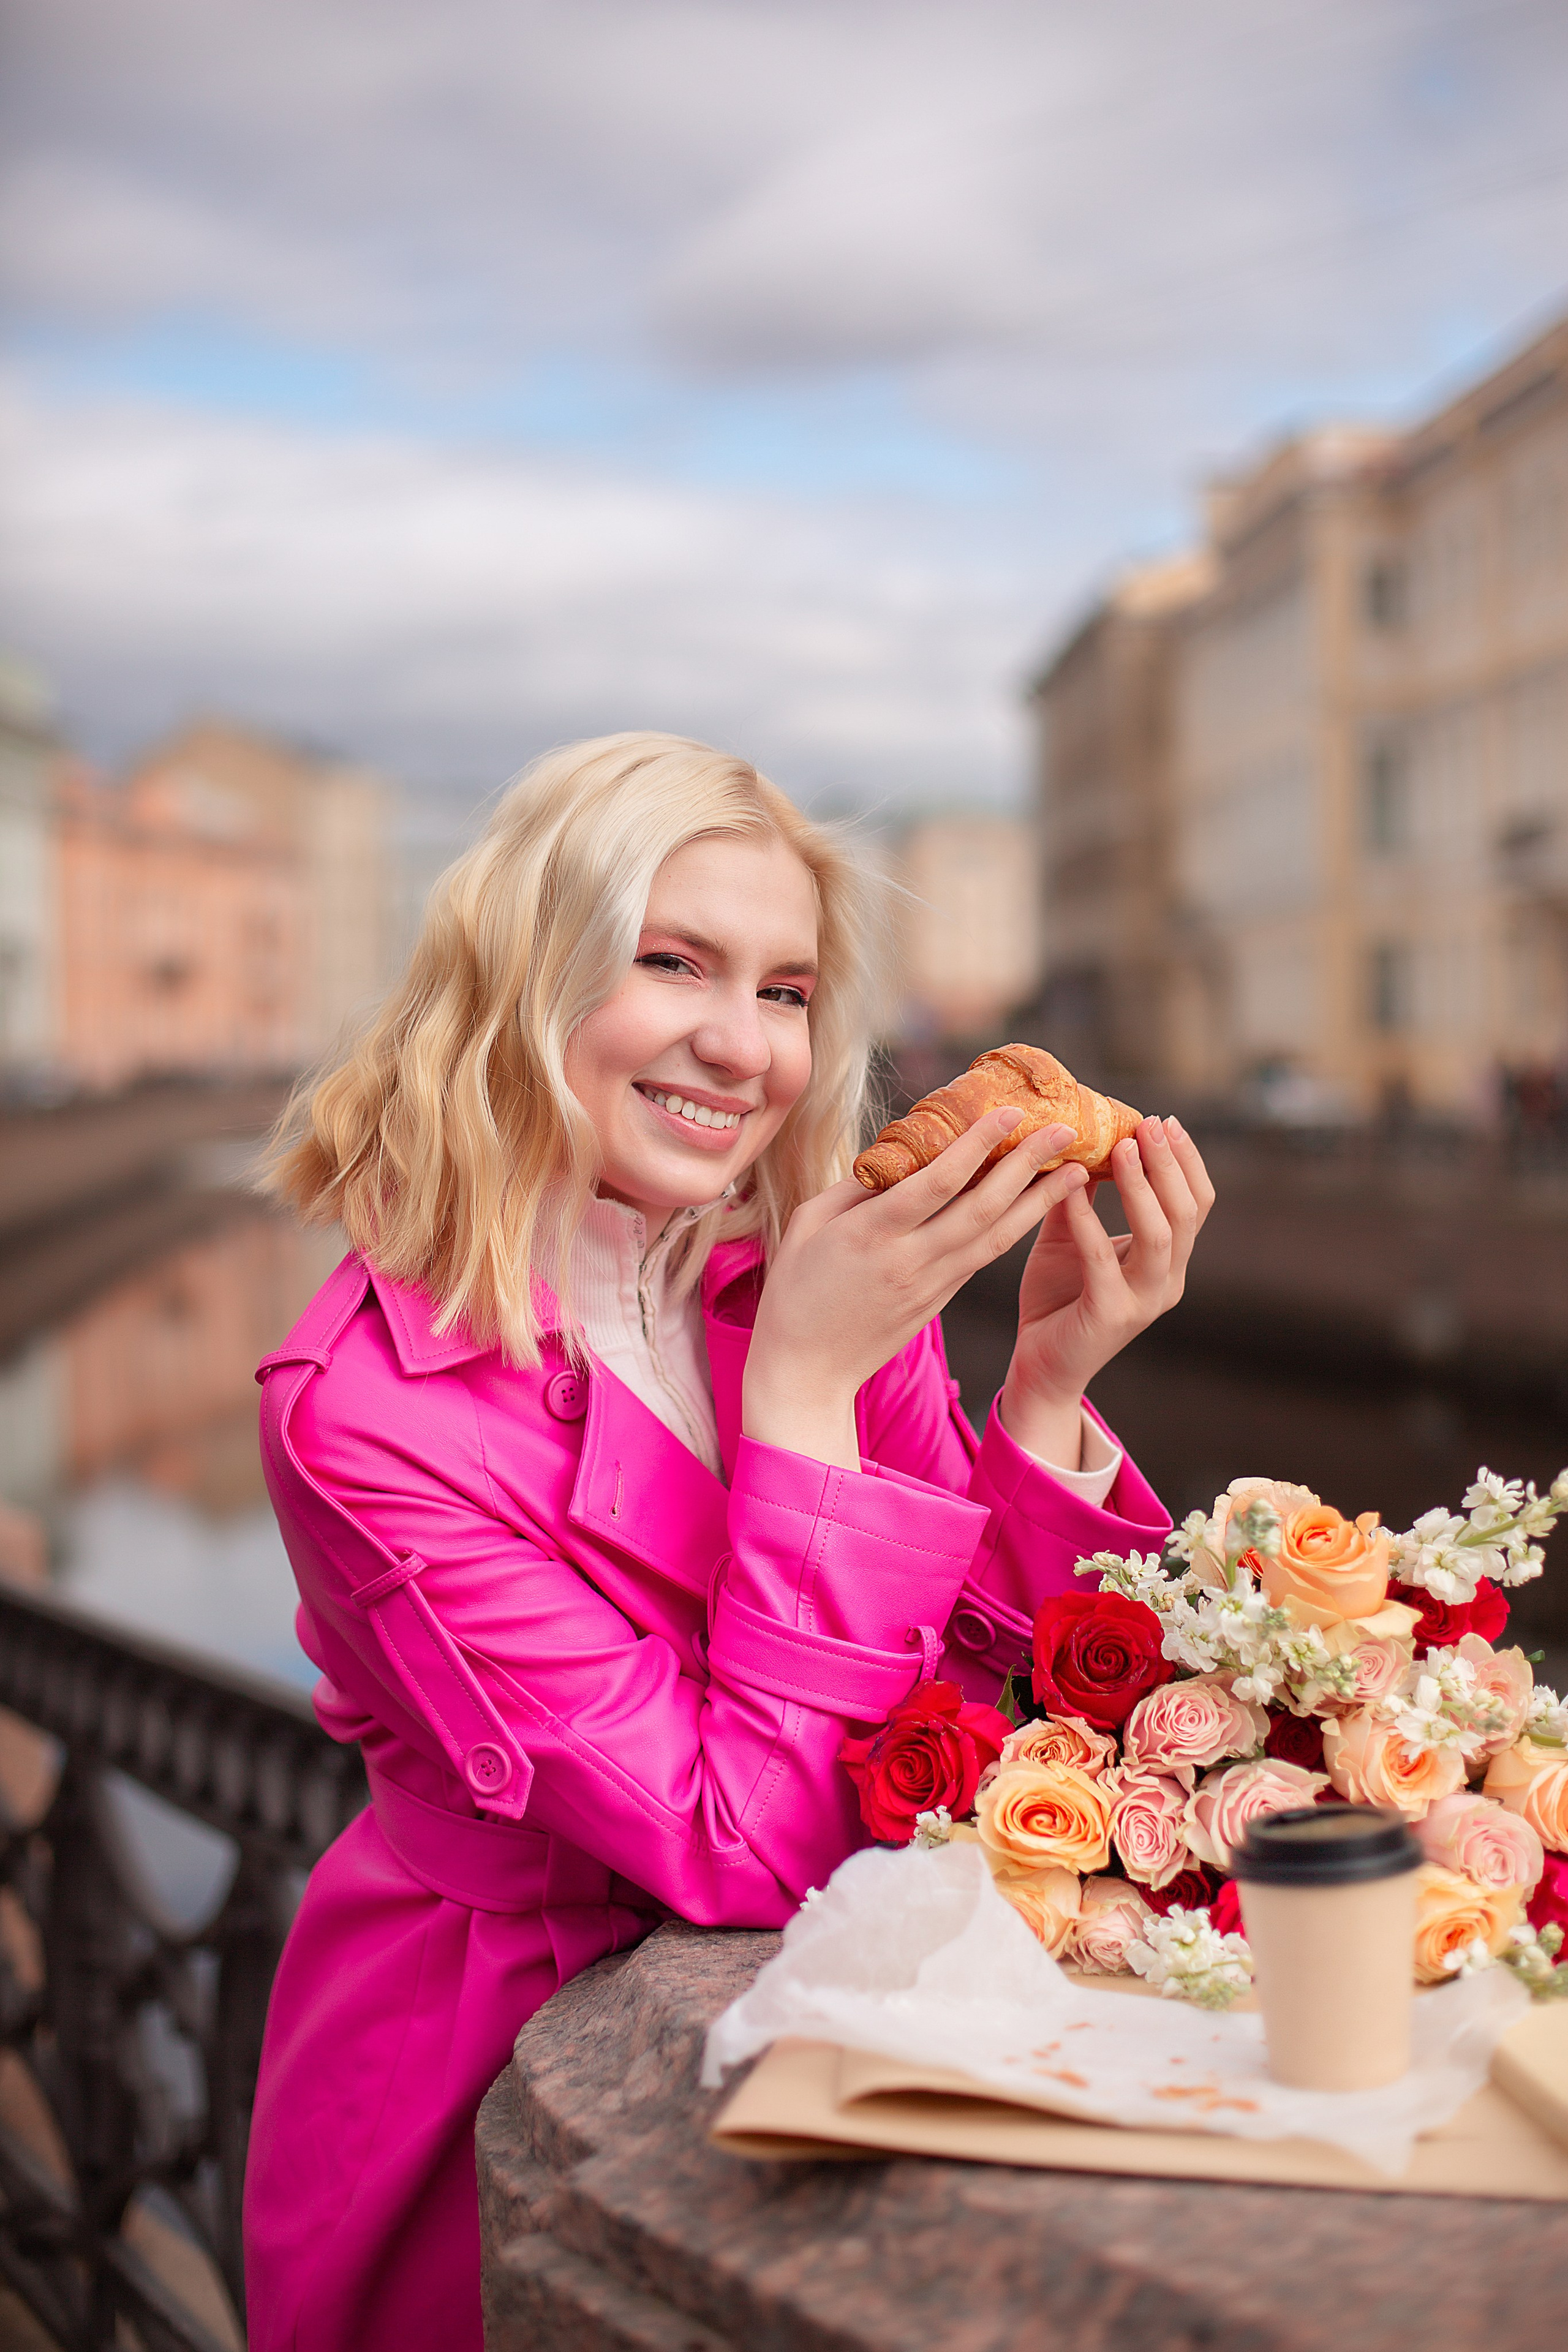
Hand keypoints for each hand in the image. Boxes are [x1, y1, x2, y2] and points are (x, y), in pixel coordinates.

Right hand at [744, 1109, 1086, 1469]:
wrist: (807, 1373)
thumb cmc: (795, 1292)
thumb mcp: (807, 1226)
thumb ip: (854, 1188)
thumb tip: (899, 1157)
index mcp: (873, 1235)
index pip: (938, 1183)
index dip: (977, 1145)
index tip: (1009, 1112)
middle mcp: (911, 1260)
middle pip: (982, 1208)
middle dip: (1027, 1166)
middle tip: (1065, 1130)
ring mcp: (931, 1285)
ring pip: (996, 1238)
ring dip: (1039, 1202)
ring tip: (1076, 1170)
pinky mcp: (940, 1301)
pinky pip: (982, 1257)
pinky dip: (1013, 1228)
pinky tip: (1035, 1205)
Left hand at [999, 1116, 1214, 1466]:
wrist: (1040, 1365)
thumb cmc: (1058, 1297)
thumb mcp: (1071, 1235)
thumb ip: (1081, 1193)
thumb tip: (1081, 1138)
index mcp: (1168, 1261)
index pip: (1196, 1204)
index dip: (1186, 1161)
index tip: (1165, 1122)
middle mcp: (1167, 1280)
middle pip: (1187, 1214)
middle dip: (1169, 1164)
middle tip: (1148, 1125)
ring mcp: (1144, 1301)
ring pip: (1160, 1236)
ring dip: (1142, 1187)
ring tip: (1123, 1148)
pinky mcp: (1110, 1316)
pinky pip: (1103, 1260)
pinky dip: (1089, 1221)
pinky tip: (1070, 1190)